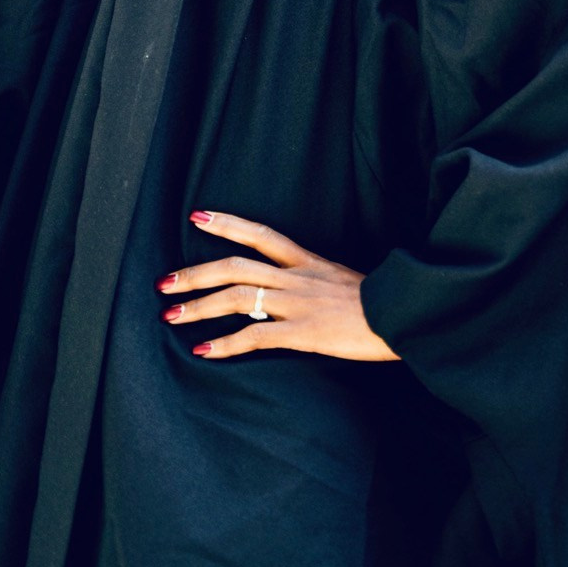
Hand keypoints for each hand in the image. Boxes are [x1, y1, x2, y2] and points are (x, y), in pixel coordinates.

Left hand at [158, 210, 399, 361]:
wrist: (403, 318)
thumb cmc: (380, 305)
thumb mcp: (345, 281)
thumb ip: (316, 281)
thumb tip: (296, 290)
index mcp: (308, 260)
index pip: (260, 234)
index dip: (227, 223)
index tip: (198, 216)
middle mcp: (296, 276)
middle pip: (235, 265)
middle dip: (195, 272)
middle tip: (164, 283)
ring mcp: (297, 303)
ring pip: (236, 297)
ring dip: (199, 306)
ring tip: (171, 316)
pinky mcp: (302, 332)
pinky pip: (254, 336)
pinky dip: (225, 344)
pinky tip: (204, 350)